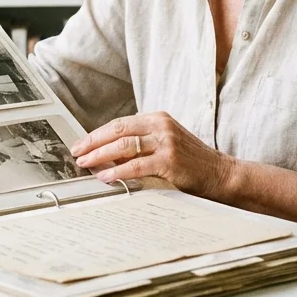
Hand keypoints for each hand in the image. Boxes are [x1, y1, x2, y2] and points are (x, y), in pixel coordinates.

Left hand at [70, 112, 234, 199]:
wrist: (220, 173)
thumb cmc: (191, 162)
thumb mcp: (164, 144)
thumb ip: (140, 145)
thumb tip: (107, 154)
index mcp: (158, 118)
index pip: (120, 123)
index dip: (97, 134)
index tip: (82, 144)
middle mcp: (161, 125)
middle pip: (118, 130)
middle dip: (93, 142)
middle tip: (77, 153)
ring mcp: (166, 141)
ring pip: (124, 146)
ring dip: (100, 156)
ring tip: (86, 164)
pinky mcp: (170, 160)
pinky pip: (136, 165)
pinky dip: (118, 171)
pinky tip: (106, 177)